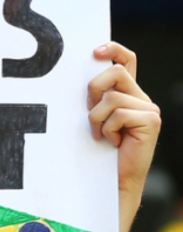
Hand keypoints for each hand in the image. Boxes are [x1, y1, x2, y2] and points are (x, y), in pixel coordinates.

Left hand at [87, 43, 160, 231]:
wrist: (114, 182)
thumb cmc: (99, 154)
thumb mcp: (94, 120)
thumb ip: (94, 100)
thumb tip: (81, 78)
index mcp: (129, 95)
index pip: (126, 60)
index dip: (113, 49)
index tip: (95, 51)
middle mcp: (142, 98)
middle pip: (115, 72)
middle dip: (93, 90)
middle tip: (88, 111)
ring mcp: (149, 109)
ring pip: (112, 97)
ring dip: (97, 118)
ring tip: (101, 135)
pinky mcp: (150, 121)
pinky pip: (118, 113)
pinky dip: (107, 128)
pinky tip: (112, 142)